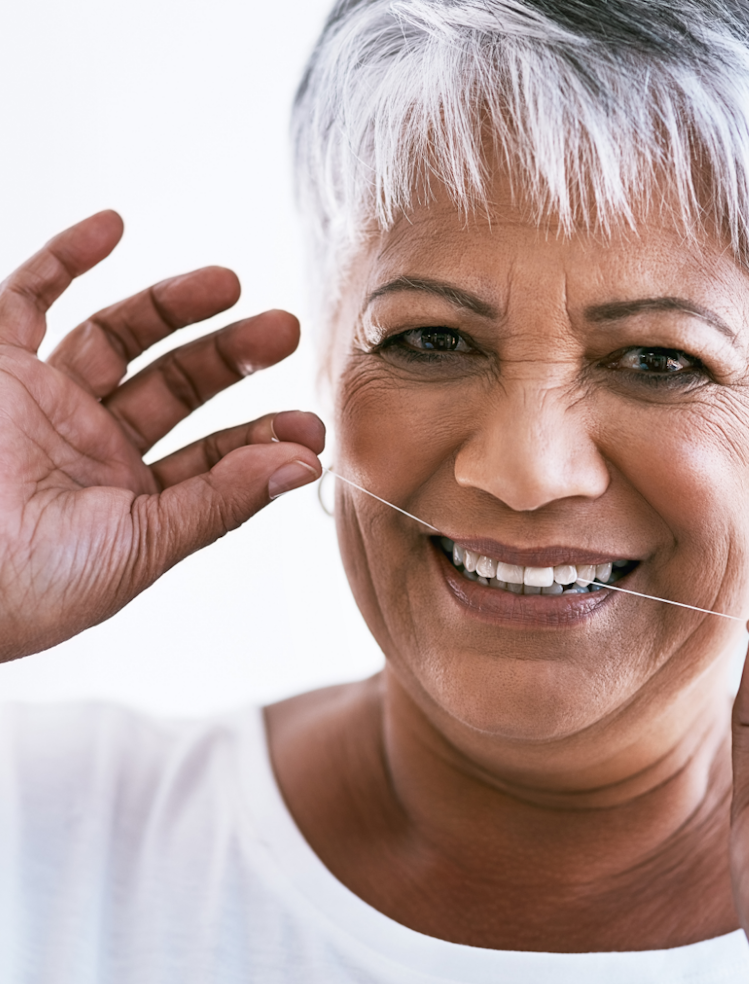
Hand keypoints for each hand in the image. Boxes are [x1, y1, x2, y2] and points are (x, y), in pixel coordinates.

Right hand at [0, 211, 324, 660]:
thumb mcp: (146, 544)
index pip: (213, 453)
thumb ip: (222, 501)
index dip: (262, 435)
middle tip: (283, 330)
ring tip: (231, 285)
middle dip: (231, 357)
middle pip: (176, 384)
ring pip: (118, 337)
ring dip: (172, 306)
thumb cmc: (39, 582)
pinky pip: (24, 300)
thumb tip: (302, 463)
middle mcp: (95, 444)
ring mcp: (47, 403)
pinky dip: (64, 259)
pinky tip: (113, 226)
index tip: (309, 425)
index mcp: (134, 495)